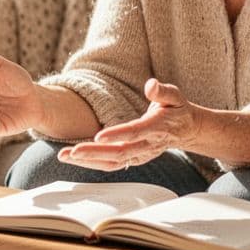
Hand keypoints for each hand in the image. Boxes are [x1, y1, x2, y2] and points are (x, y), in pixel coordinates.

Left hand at [59, 78, 201, 170]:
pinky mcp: (133, 158)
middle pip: (120, 152)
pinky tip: (73, 158)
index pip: (136, 132)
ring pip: (112, 162)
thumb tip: (150, 85)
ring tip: (63, 156)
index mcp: (157, 127)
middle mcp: (147, 144)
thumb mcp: (175, 96)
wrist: (186, 130)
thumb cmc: (176, 109)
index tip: (98, 136)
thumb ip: (162, 91)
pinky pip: (111, 164)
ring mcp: (140, 154)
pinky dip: (92, 163)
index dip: (118, 134)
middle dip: (94, 153)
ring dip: (87, 161)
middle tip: (72, 151)